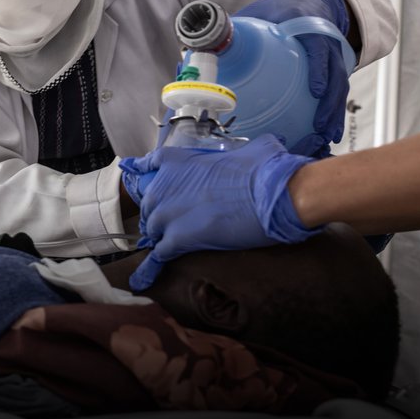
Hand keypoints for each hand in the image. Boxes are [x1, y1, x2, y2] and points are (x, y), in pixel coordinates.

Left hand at [118, 134, 316, 290]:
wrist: (272, 194)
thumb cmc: (265, 169)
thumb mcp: (251, 149)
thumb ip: (243, 151)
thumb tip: (263, 149)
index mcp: (176, 160)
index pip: (147, 165)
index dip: (151, 178)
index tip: (150, 186)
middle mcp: (164, 185)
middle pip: (150, 204)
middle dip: (159, 213)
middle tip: (175, 223)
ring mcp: (168, 213)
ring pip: (153, 228)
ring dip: (161, 236)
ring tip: (173, 243)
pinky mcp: (178, 238)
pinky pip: (160, 252)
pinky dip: (158, 260)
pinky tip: (156, 269)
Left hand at [236, 0, 351, 157]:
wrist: (315, 1)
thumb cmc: (282, 11)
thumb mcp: (260, 14)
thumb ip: (234, 30)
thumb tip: (198, 50)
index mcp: (308, 26)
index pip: (319, 47)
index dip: (319, 68)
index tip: (314, 89)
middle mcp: (327, 43)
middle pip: (335, 75)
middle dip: (329, 103)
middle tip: (319, 128)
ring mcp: (335, 58)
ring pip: (339, 88)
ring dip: (333, 114)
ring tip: (326, 138)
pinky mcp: (335, 70)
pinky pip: (337, 93)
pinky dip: (334, 113)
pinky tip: (329, 135)